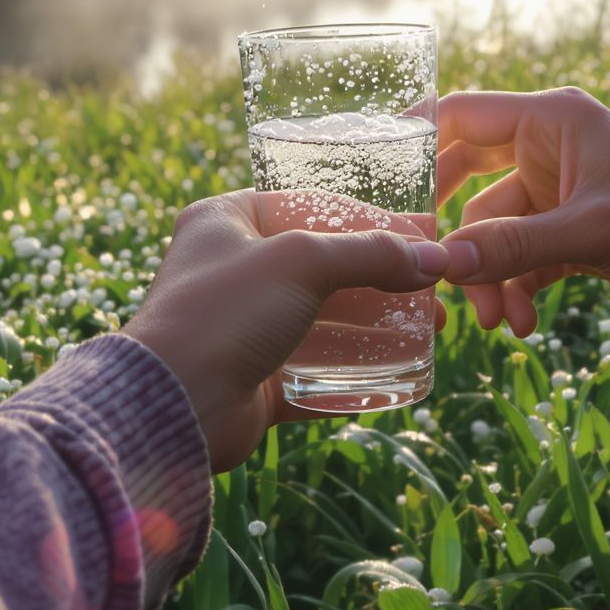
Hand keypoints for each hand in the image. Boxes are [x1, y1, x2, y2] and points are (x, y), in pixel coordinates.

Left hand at [122, 190, 449, 471]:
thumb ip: (369, 254)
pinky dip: (353, 371)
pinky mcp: (253, 376)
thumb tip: (436, 259)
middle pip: (320, 265)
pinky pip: (314, 369)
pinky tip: (398, 373)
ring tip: (428, 328)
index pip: (304, 205)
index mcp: (223, 221)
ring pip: (321, 318)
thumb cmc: (224, 310)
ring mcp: (241, 325)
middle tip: (428, 286)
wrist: (173, 404)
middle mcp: (229, 269)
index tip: (413, 232)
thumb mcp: (301, 262)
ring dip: (374, 323)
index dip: (362, 218)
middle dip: (378, 276)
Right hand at [437, 87, 609, 337]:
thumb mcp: (593, 231)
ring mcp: (559, 195)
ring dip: (491, 277)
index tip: (374, 166)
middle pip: (468, 180)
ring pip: (495, 232)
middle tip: (426, 264)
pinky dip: (515, 288)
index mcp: (551, 121)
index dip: (416, 135)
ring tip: (498, 322)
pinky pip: (520, 258)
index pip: (462, 115)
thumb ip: (512, 246)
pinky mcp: (572, 234)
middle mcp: (548, 151)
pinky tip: (522, 324)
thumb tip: (441, 265)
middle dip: (454, 230)